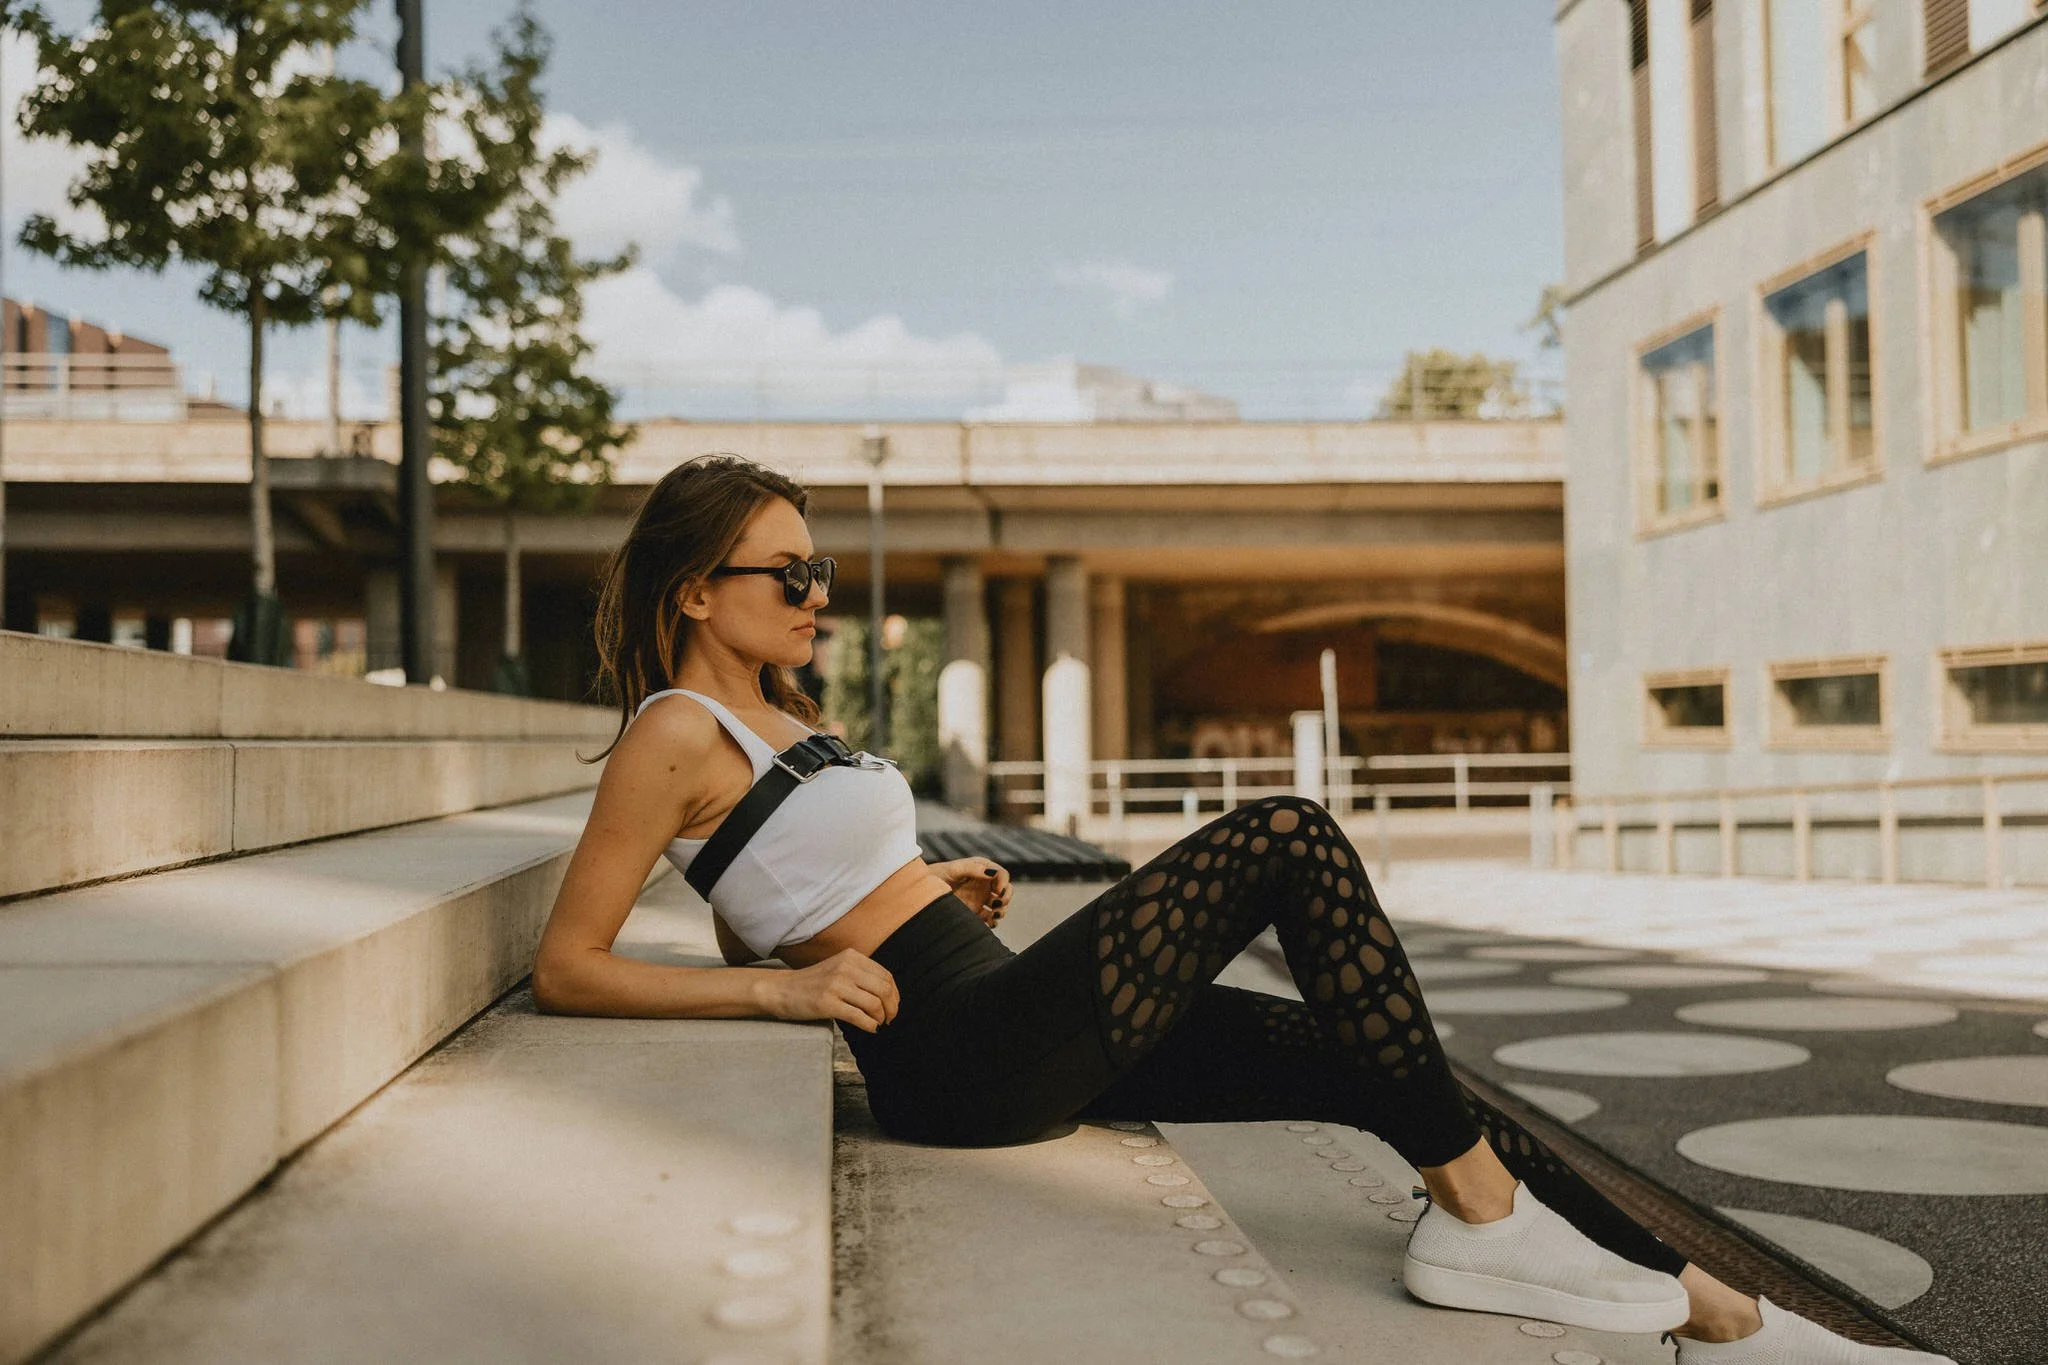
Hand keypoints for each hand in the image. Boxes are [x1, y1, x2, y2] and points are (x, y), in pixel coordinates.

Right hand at [758, 948, 899, 1032]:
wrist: (781, 990)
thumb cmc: (812, 983)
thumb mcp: (838, 967)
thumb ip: (860, 974)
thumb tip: (889, 994)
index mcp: (851, 957)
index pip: (886, 976)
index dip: (894, 994)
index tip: (893, 1006)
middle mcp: (845, 968)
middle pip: (884, 989)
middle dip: (892, 1008)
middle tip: (890, 1019)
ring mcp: (836, 985)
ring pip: (874, 1004)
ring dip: (881, 1018)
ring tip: (878, 1023)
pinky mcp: (827, 1003)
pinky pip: (859, 1017)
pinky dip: (869, 1025)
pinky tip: (869, 1028)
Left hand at [936, 857, 1011, 926]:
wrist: (920, 892)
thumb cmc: (935, 876)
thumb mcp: (953, 870)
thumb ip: (973, 869)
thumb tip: (992, 873)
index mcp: (981, 869)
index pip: (1002, 874)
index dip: (1004, 883)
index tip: (998, 892)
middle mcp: (984, 883)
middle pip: (1005, 890)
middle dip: (1006, 898)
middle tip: (997, 905)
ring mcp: (980, 898)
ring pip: (1000, 905)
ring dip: (1001, 911)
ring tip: (994, 916)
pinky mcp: (975, 912)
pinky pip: (990, 918)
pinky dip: (993, 921)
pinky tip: (989, 923)